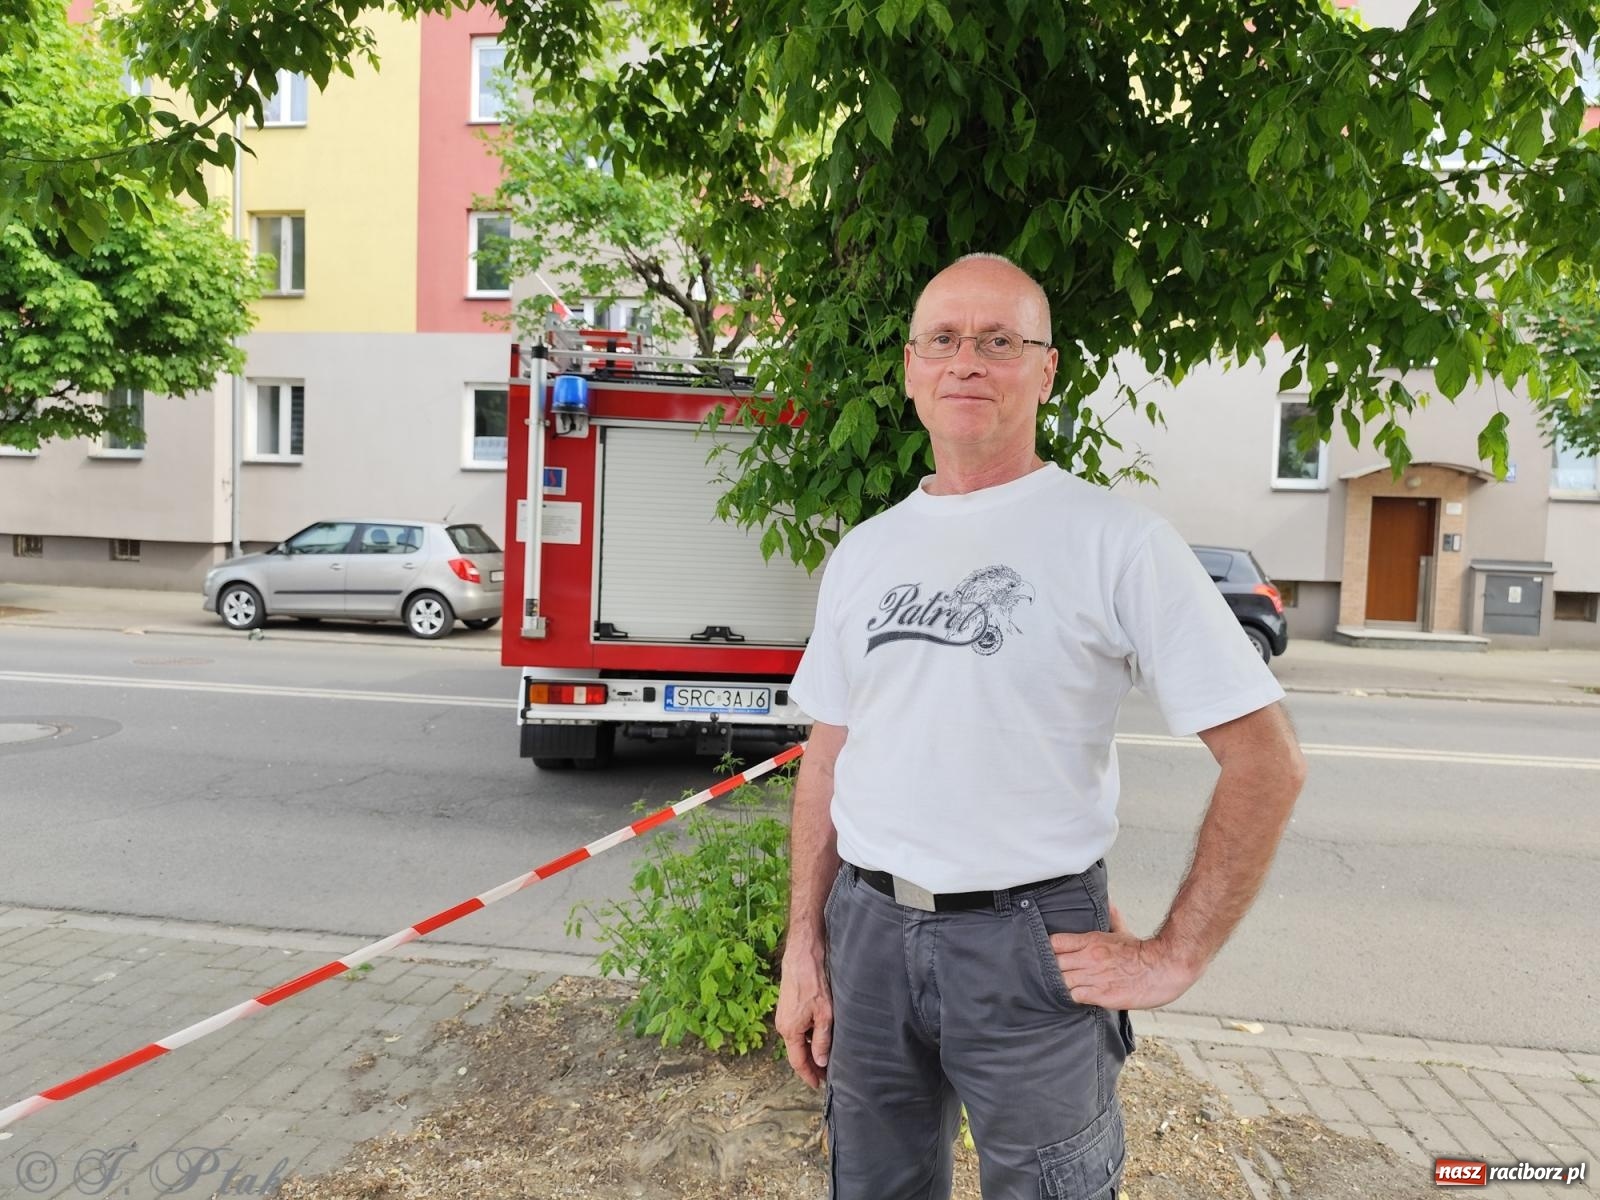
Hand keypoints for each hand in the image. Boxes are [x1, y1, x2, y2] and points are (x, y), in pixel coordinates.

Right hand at [775, 947, 831, 1087]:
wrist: (802, 956)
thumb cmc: (814, 983)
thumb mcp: (824, 1015)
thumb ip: (821, 1040)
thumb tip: (820, 1062)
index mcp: (789, 1031)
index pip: (798, 1062)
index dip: (809, 1075)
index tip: (818, 1085)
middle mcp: (782, 1026)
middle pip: (796, 1053)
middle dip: (810, 1065)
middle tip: (825, 1076)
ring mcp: (783, 1016)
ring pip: (797, 1041)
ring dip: (809, 1051)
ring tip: (825, 1059)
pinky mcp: (787, 1007)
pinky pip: (797, 1029)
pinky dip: (806, 1038)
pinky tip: (819, 1037)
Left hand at [1048, 915, 1199, 1010]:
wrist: (1165, 967)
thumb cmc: (1144, 953)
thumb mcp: (1123, 931)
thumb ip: (1111, 918)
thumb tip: (1108, 903)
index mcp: (1091, 940)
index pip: (1055, 942)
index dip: (1049, 949)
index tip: (1050, 953)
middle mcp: (1089, 958)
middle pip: (1053, 962)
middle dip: (1051, 967)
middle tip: (1055, 971)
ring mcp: (1095, 977)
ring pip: (1061, 981)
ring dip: (1061, 983)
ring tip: (1065, 985)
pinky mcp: (1102, 995)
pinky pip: (1076, 996)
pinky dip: (1073, 996)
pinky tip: (1078, 994)